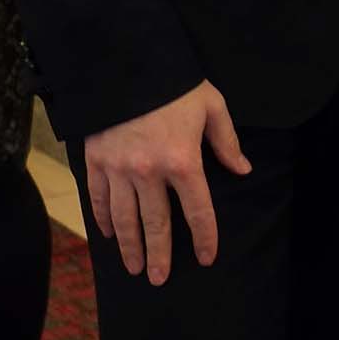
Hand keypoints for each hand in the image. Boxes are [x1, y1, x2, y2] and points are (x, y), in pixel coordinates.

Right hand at [83, 80, 251, 283]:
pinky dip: (103, 219)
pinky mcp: (96, 160)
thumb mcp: (211, 105)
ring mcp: (119, 168)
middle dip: (160, 254)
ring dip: (130, 246)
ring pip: (125, 218)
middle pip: (156, 224)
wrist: (126, 61)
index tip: (206, 258)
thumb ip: (226, 142)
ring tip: (134, 268)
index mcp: (183, 161)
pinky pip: (98, 197)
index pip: (198, 211)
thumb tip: (242, 169)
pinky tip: (109, 235)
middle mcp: (149, 172)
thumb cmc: (174, 83)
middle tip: (159, 279)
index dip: (204, 237)